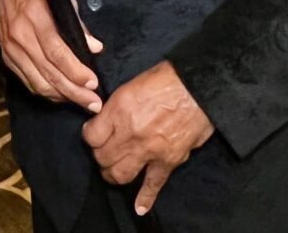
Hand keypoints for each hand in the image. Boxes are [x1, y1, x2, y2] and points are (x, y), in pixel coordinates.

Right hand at [0, 0, 102, 111]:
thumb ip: (78, 25)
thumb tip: (95, 48)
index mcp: (35, 16)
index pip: (56, 50)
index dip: (75, 70)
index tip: (93, 82)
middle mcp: (21, 35)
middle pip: (49, 71)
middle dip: (73, 91)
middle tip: (93, 103)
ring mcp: (11, 48)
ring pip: (38, 81)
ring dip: (62, 96)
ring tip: (82, 102)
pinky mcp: (6, 57)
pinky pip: (28, 81)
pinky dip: (46, 92)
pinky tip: (62, 95)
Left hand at [82, 60, 213, 215]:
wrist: (198, 86)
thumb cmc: (166, 78)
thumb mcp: (132, 83)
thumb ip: (117, 105)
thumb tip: (106, 117)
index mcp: (120, 108)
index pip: (91, 136)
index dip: (89, 136)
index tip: (93, 133)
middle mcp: (130, 132)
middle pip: (103, 157)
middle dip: (100, 156)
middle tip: (104, 151)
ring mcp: (149, 150)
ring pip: (120, 175)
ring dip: (113, 175)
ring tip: (113, 170)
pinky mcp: (168, 161)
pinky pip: (153, 185)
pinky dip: (145, 199)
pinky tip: (139, 208)